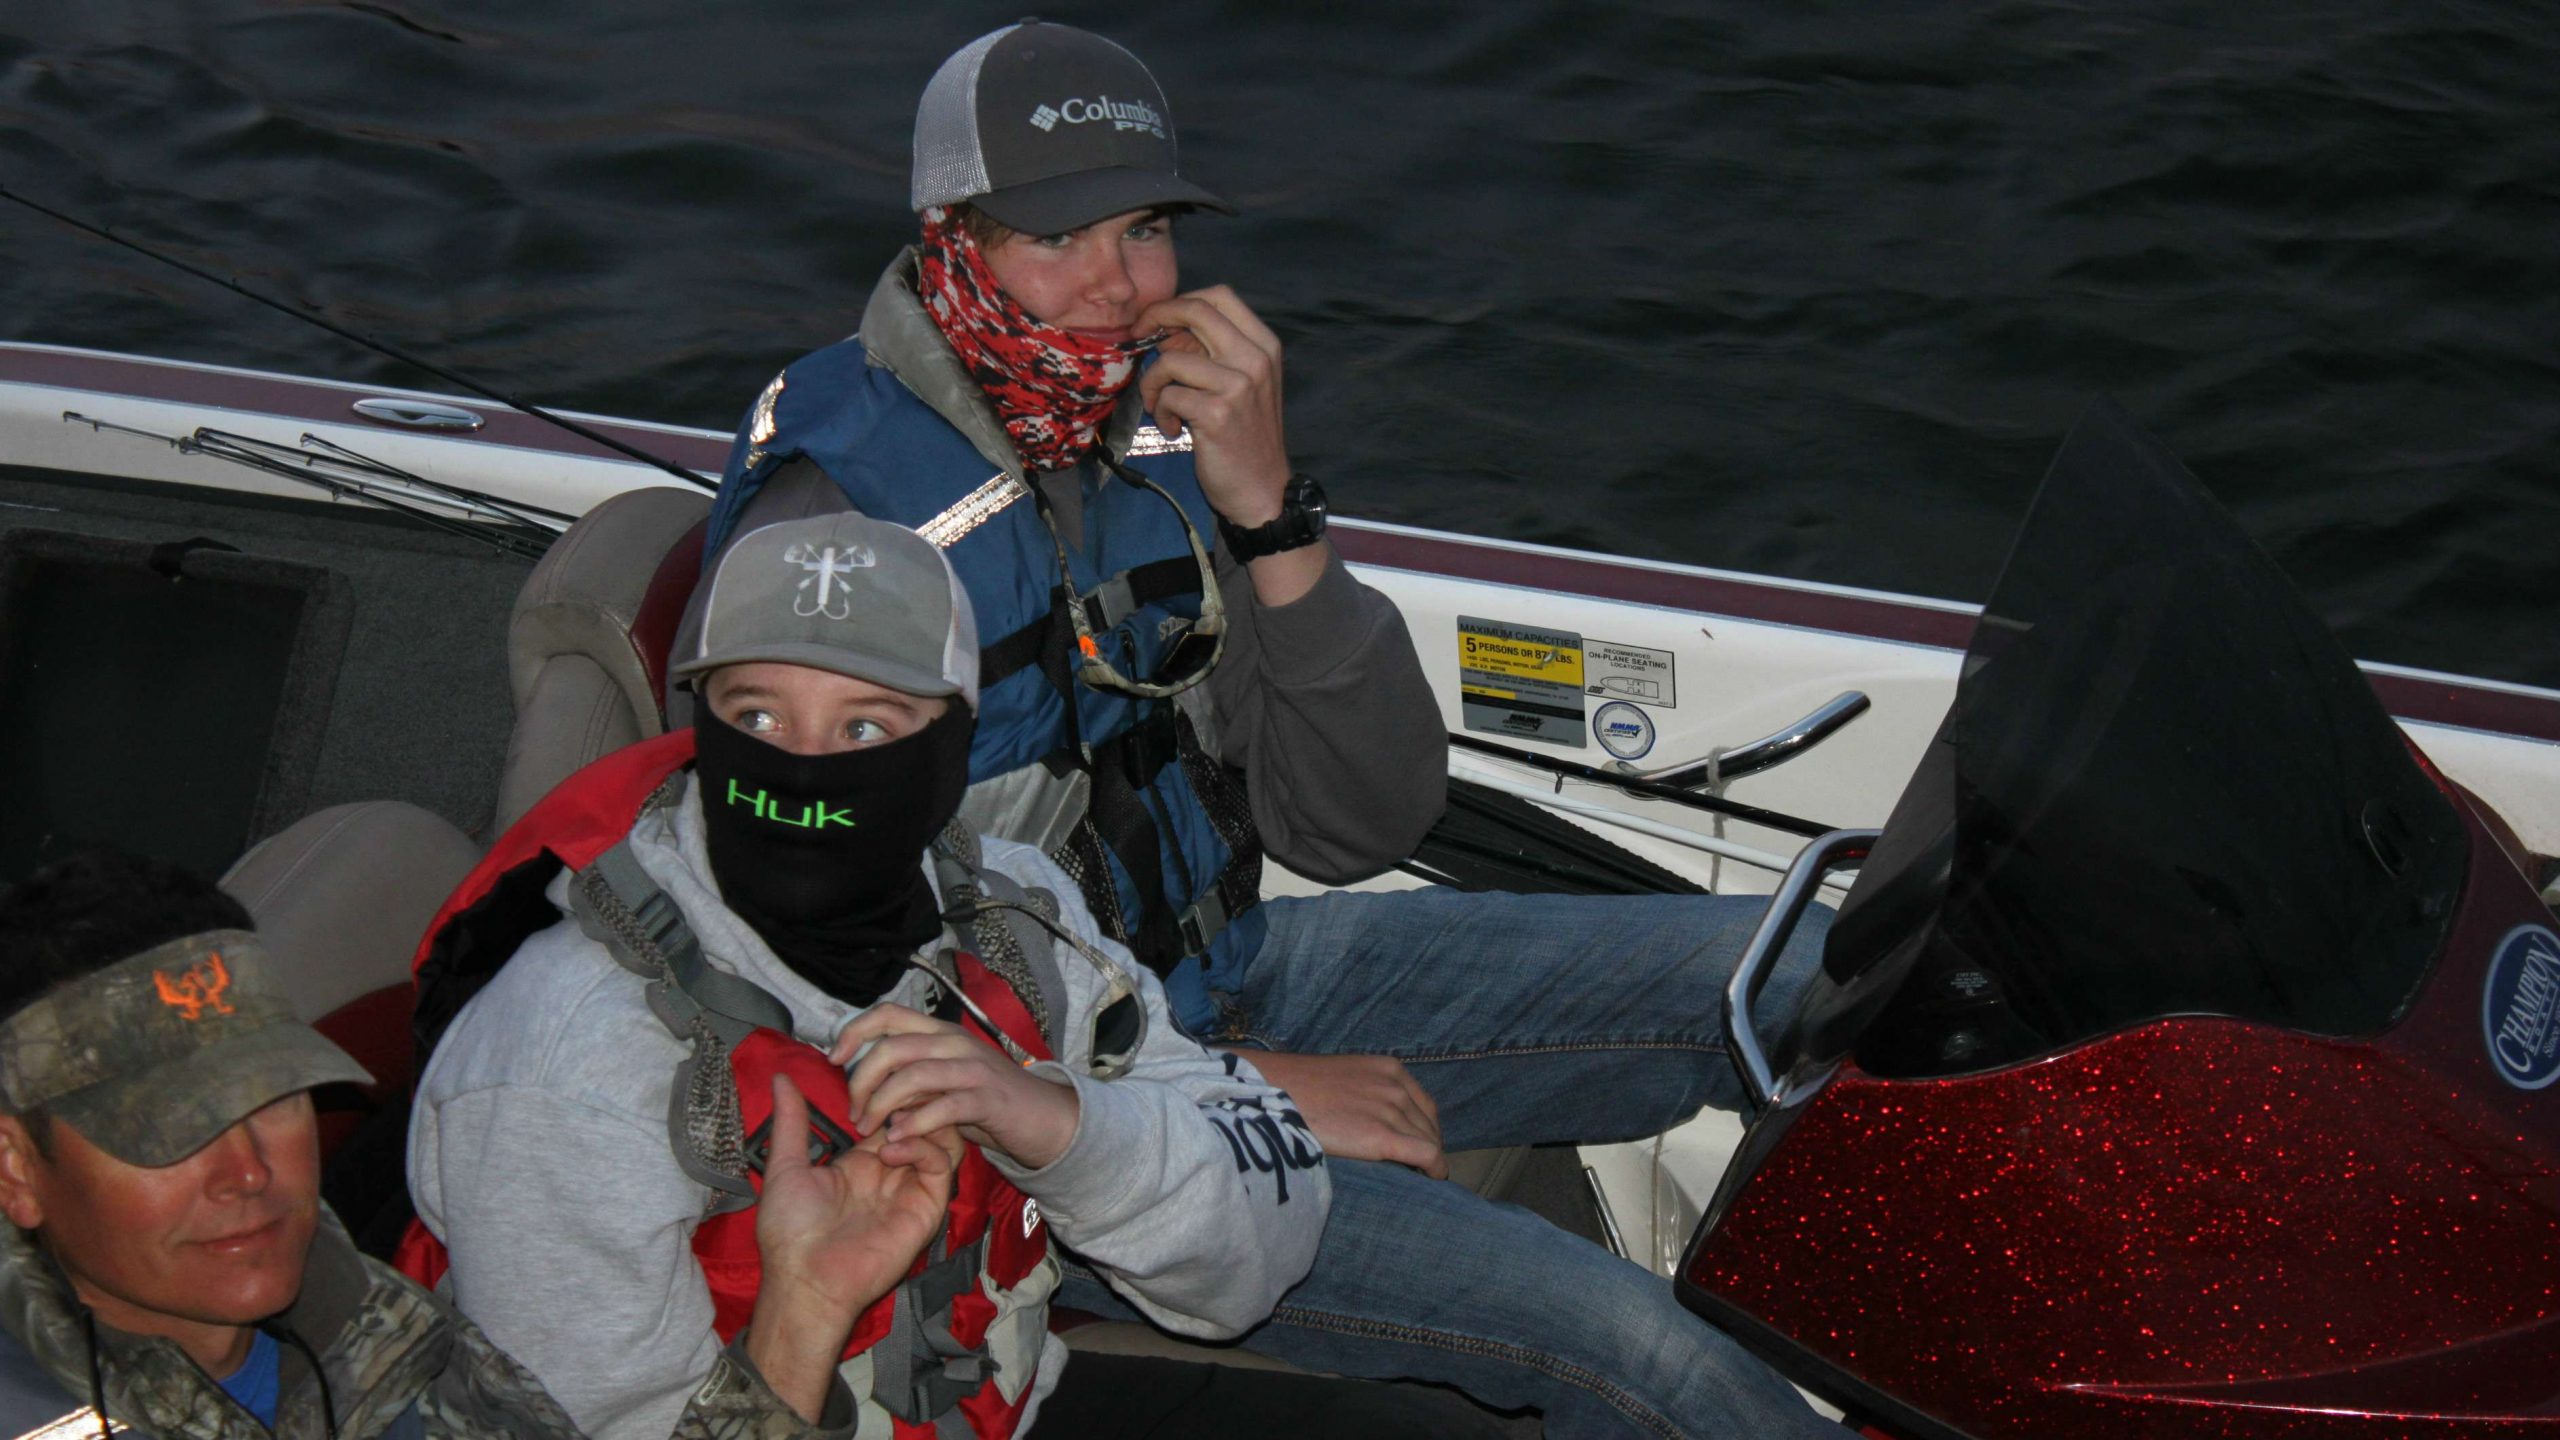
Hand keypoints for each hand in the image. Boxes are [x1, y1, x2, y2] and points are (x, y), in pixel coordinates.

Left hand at [744, 1075, 952, 1420]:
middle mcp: (889, 1172)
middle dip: (909, 1099)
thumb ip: (791, 1122)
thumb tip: (781, 1078)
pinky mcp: (926, 1206)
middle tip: (893, 1089)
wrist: (808, 1280)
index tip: (874, 1079)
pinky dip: (923, 1147)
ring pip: (939, 1137)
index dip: (885, 1094)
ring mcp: (910, 1188)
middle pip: (918, 1121)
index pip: (887, 1115)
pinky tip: (894, 1148)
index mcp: (859, 1162)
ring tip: (894, 1119)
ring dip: (920, 1120)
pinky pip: (941, 1165)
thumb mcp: (786, 1167)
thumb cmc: (791, 1232)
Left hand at [830, 1004, 1081, 1170]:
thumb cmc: (987, 1101)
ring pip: (914, 1073)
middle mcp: (954, 1042)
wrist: (1043, 1118)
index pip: (888, 1013)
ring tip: (869, 1129)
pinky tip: (900, 1137)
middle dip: (862, 1079)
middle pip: (893, 1045)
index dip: (855, 1030)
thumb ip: (909, 1076)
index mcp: (940, 1032)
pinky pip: (945, 1106)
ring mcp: (973, 1069)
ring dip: (882, 1103)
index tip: (832, 1059)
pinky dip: (917, 1122)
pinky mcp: (988, 1100)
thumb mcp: (944, 1081)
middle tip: (854, 1113)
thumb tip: (867, 1081)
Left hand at [1135, 286, 1290, 527]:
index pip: (1219, 296)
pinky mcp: (1216, 413)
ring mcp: (1238, 385)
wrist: (1263, 489)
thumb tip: (1166, 330)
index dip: (1180, 301)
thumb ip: (1212, 353)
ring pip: (1171, 359)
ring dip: (1152, 383)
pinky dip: (1160, 413)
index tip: (1157, 321)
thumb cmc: (1246, 436)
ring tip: (1160, 407)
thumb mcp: (1242, 384)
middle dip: (1156, 319)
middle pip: (1195, 311)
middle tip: (1139, 339)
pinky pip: (1167, 396)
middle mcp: (1255, 358)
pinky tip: (1173, 429)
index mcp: (1264, 345)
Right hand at [1233, 1050, 1446, 1179]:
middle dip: (1428, 1145)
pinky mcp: (1381, 1135)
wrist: (1274, 1091)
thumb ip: (1366, 1093)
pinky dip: (1435, 1168)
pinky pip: (1425, 1154)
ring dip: (1429, 1160)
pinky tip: (1433, 1178)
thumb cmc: (1297, 1088)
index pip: (1424, 1105)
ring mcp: (1390, 1109)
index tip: (1420, 1144)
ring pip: (1429, 1140)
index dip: (1426, 1128)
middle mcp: (1395, 1086)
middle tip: (1419, 1167)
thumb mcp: (1343, 1078)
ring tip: (1420, 1176)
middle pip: (1428, 1124)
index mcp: (1388, 1069)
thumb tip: (1372, 1119)